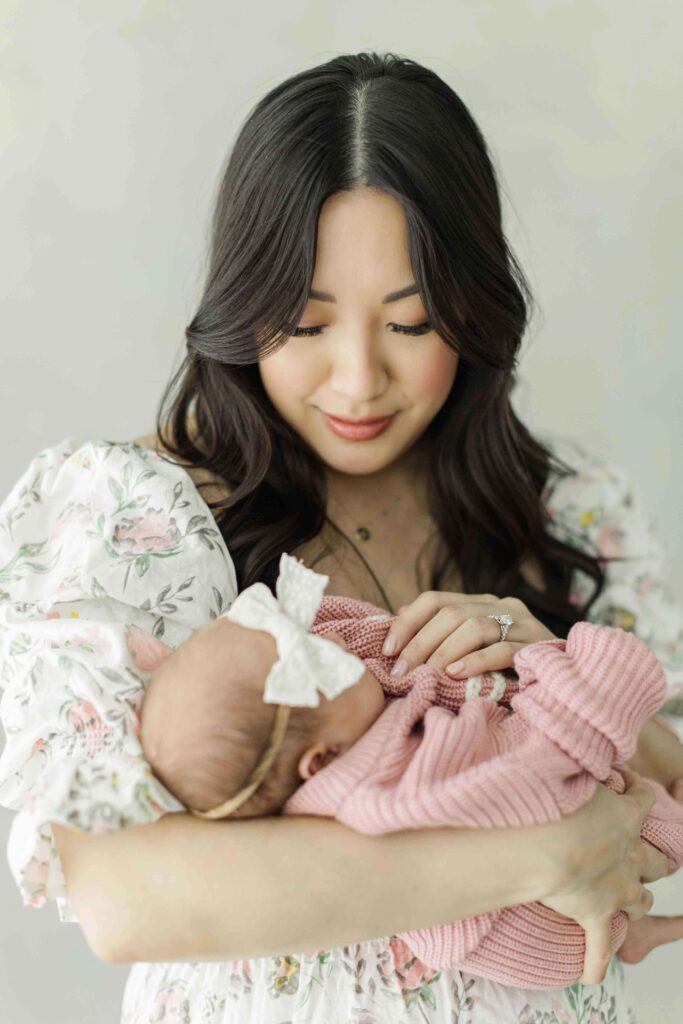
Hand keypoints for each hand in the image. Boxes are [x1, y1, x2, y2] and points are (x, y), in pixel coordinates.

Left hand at [381, 591, 555, 678]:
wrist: (567, 681)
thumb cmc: (510, 670)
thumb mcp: (471, 650)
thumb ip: (441, 635)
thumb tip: (399, 620)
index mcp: (482, 603)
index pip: (435, 600)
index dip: (407, 622)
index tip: (387, 649)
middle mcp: (502, 606)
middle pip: (451, 614)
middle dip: (419, 643)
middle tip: (400, 672)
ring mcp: (523, 624)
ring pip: (475, 627)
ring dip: (443, 653)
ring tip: (425, 676)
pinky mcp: (539, 647)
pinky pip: (503, 650)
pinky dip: (475, 661)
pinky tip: (455, 674)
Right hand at [540, 768, 673, 984]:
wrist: (547, 843)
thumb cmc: (556, 801)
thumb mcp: (573, 769)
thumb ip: (580, 762)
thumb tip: (575, 747)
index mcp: (628, 816)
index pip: (642, 799)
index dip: (636, 791)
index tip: (620, 782)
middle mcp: (632, 854)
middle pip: (657, 859)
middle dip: (653, 858)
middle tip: (638, 852)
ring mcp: (618, 889)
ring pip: (641, 899)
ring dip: (638, 899)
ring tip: (628, 899)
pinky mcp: (597, 916)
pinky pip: (599, 949)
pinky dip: (595, 962)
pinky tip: (591, 974)